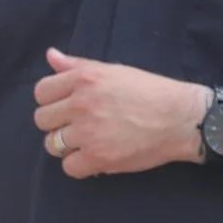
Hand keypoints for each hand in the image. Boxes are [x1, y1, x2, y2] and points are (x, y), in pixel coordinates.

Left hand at [33, 49, 211, 177]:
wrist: (180, 118)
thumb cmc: (151, 92)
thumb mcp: (114, 70)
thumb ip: (78, 65)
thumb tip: (50, 55)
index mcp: (84, 79)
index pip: (42, 92)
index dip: (52, 101)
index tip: (67, 107)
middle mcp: (81, 104)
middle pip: (43, 120)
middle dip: (57, 123)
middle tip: (78, 126)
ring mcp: (88, 132)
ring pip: (52, 145)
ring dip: (66, 146)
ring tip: (87, 142)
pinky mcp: (98, 157)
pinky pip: (69, 167)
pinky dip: (80, 165)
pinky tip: (95, 157)